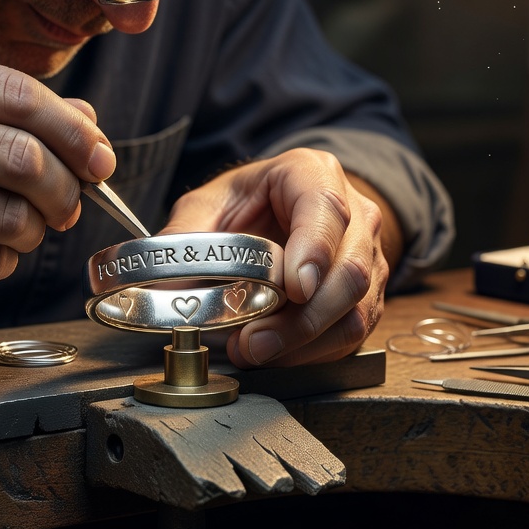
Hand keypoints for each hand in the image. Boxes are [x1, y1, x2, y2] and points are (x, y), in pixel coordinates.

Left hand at [160, 148, 391, 366]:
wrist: (281, 211)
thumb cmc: (250, 204)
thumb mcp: (210, 204)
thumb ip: (186, 236)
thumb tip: (161, 285)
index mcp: (314, 175)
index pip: (326, 208)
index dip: (314, 251)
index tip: (293, 288)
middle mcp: (354, 215)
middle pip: (350, 270)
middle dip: (304, 317)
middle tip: (256, 340)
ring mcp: (367, 257)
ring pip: (357, 310)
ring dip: (306, 342)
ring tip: (257, 350)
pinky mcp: (367, 297)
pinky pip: (352, 334)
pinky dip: (313, 352)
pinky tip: (278, 354)